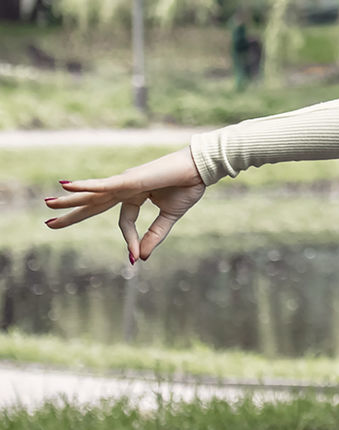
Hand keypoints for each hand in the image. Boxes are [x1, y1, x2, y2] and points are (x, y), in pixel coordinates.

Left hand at [44, 148, 205, 262]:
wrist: (200, 170)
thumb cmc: (188, 188)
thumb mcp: (169, 218)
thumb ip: (154, 236)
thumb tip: (140, 257)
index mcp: (135, 195)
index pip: (125, 221)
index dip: (129, 239)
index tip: (133, 258)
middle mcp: (125, 188)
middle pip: (94, 204)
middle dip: (73, 214)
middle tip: (50, 223)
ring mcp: (125, 182)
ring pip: (92, 194)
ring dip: (69, 200)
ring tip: (47, 204)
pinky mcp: (128, 179)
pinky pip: (103, 185)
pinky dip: (84, 186)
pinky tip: (66, 186)